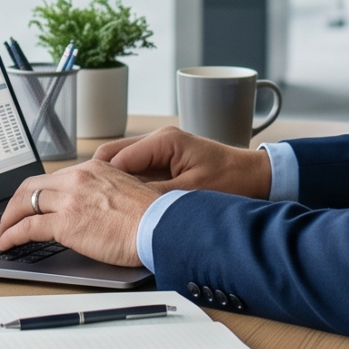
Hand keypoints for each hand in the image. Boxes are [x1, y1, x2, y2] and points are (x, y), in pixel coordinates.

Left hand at [0, 160, 157, 267]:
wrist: (160, 226)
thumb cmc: (152, 217)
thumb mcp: (125, 192)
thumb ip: (104, 193)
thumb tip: (93, 207)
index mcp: (93, 170)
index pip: (53, 178)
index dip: (37, 193)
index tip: (32, 203)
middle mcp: (77, 179)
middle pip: (31, 187)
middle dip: (16, 203)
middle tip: (10, 217)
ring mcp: (69, 200)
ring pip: (24, 204)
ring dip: (9, 220)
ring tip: (4, 233)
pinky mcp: (65, 224)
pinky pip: (27, 228)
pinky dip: (11, 235)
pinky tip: (7, 243)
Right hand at [95, 127, 272, 197]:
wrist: (259, 178)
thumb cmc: (232, 181)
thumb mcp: (191, 193)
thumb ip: (155, 196)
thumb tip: (124, 205)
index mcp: (163, 141)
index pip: (115, 157)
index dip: (99, 181)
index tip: (88, 201)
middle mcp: (158, 141)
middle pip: (112, 156)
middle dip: (98, 180)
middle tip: (89, 205)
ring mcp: (161, 150)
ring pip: (120, 164)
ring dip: (112, 184)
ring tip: (101, 207)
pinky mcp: (166, 162)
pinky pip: (135, 172)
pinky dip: (126, 187)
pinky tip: (122, 205)